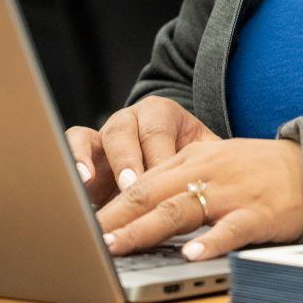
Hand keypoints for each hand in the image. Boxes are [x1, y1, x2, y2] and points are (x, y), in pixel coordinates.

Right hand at [66, 97, 219, 204]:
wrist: (173, 157)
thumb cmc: (192, 158)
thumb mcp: (205, 155)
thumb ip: (211, 163)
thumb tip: (232, 182)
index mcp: (161, 114)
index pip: (157, 131)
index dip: (156, 155)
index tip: (159, 178)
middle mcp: (129, 121)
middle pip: (122, 132)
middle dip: (126, 161)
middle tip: (131, 187)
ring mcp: (103, 136)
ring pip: (89, 136)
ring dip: (89, 160)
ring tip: (89, 182)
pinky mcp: (84, 154)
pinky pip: (70, 147)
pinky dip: (70, 160)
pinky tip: (75, 182)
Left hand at [97, 138, 302, 260]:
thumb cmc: (257, 170)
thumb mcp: (213, 163)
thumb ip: (176, 180)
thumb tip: (133, 202)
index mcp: (193, 160)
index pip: (142, 184)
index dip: (109, 205)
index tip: (80, 224)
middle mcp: (207, 172)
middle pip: (152, 194)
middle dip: (115, 218)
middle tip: (86, 238)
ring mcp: (232, 192)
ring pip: (181, 209)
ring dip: (146, 229)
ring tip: (118, 247)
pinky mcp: (258, 213)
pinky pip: (231, 229)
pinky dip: (211, 242)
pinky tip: (192, 255)